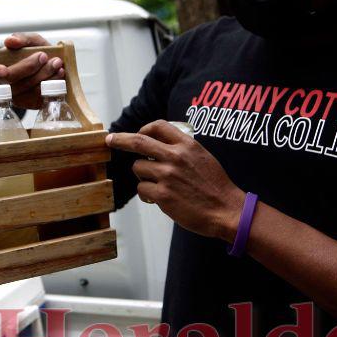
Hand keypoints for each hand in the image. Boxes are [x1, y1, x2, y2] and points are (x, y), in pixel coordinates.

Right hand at [0, 32, 65, 109]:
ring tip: (56, 62)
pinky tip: (59, 74)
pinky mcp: (31, 104)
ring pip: (26, 89)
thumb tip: (10, 41)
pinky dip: (51, 84)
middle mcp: (4, 85)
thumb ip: (22, 38)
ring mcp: (17, 97)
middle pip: (9, 82)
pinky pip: (39, 97)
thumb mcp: (32, 41)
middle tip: (43, 56)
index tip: (2, 69)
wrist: (59, 66)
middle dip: (27, 68)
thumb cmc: (39, 52)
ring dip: (43, 74)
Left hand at [106, 120, 244, 241]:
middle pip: (138, 141)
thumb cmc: (215, 186)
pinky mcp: (162, 195)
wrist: (226, 210)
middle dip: (120, 140)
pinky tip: (160, 198)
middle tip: (110, 140)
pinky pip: (142, 188)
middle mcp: (175, 156)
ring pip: (138, 168)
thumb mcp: (202, 157)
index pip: (158, 126)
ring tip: (158, 184)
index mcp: (187, 145)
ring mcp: (167, 175)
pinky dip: (147, 193)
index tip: (138, 133)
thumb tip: (159, 146)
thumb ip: (182, 149)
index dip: (144, 129)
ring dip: (143, 175)